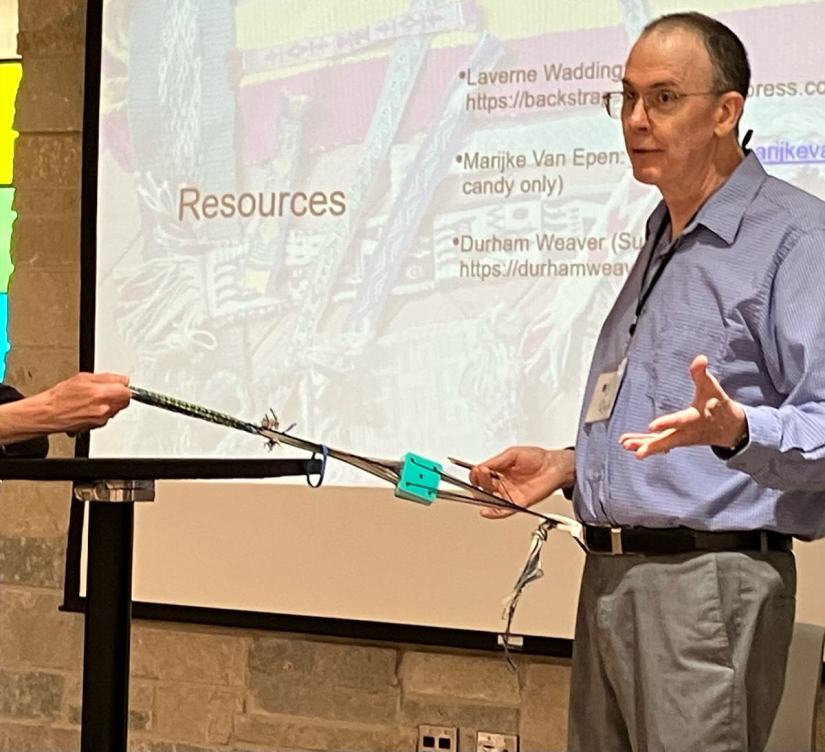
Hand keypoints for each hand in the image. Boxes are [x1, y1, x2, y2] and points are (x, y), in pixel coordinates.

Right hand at [42, 372, 130, 432]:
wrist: (48, 414)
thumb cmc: (60, 397)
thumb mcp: (84, 378)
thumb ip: (107, 378)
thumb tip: (121, 379)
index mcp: (101, 393)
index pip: (127, 390)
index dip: (122, 386)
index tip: (117, 384)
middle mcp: (104, 408)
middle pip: (124, 401)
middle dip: (118, 395)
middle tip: (106, 391)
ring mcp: (102, 419)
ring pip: (116, 409)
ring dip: (110, 403)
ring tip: (93, 399)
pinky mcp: (98, 426)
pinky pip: (107, 416)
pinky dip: (102, 412)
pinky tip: (89, 407)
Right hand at [469, 446, 574, 518]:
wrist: (554, 467)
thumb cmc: (537, 458)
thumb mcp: (513, 454)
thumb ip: (497, 461)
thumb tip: (481, 465)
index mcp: (499, 470)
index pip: (481, 474)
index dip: (477, 473)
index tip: (477, 470)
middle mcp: (502, 483)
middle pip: (484, 486)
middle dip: (481, 480)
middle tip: (482, 473)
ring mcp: (509, 493)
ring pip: (491, 498)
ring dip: (484, 494)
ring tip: (483, 487)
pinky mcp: (517, 503)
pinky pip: (503, 510)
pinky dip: (494, 512)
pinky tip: (486, 511)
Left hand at [619, 354, 745, 458]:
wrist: (730, 428)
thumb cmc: (718, 404)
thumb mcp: (712, 388)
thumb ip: (702, 375)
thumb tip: (700, 358)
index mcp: (695, 419)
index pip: (679, 421)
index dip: (666, 423)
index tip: (651, 427)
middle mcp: (686, 432)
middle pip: (667, 440)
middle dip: (652, 445)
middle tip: (638, 452)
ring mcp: (680, 438)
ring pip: (660, 444)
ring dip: (644, 446)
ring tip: (624, 445)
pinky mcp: (676, 440)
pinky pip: (659, 444)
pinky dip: (644, 444)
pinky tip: (626, 444)